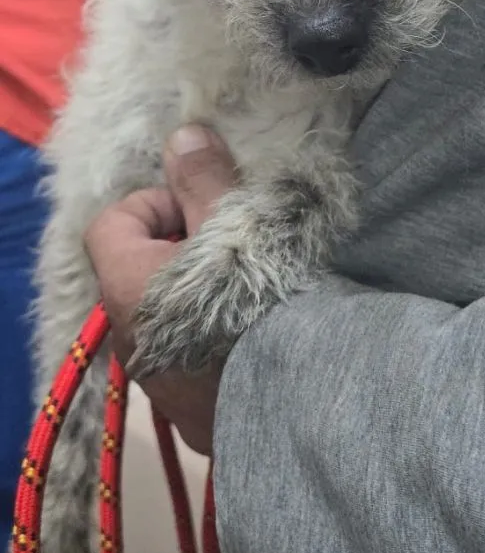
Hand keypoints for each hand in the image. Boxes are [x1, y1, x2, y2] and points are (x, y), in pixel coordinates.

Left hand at [84, 126, 237, 453]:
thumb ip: (204, 180)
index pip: (111, 223)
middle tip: (235, 248)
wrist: (306, 394)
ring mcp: (159, 382)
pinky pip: (191, 366)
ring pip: (165, 321)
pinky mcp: (191, 415)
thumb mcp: (237, 222)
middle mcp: (130, 337)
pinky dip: (213, 347)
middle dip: (181, 252)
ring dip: (196, 300)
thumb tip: (183, 137)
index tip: (202, 208)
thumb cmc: (263, 296)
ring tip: (252, 295)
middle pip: (138, 273)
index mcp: (128, 283)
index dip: (154, 204)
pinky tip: (259, 343)